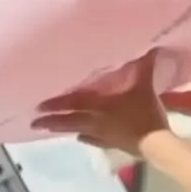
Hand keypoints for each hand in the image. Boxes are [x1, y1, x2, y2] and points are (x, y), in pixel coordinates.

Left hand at [32, 56, 168, 154]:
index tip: (38, 107)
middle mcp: (96, 121)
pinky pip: (94, 141)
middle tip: (34, 123)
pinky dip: (86, 139)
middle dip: (51, 121)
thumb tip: (151, 45)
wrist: (156, 144)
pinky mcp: (113, 146)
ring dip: (64, 130)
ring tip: (51, 129)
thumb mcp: (145, 85)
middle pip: (69, 121)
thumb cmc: (146, 113)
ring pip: (78, 132)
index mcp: (100, 105)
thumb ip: (144, 64)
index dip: (55, 104)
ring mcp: (103, 136)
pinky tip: (81, 138)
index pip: (72, 104)